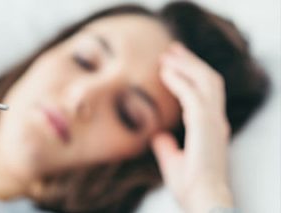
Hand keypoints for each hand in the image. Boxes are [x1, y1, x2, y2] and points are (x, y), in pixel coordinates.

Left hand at [151, 43, 233, 212]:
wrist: (203, 199)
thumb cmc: (191, 187)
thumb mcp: (174, 162)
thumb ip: (167, 147)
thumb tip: (158, 136)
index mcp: (212, 129)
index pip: (206, 93)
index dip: (191, 75)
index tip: (173, 63)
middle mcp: (216, 121)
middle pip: (209, 80)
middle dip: (191, 62)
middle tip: (172, 49)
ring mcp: (214, 121)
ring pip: (205, 81)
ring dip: (186, 65)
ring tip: (168, 55)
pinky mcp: (205, 124)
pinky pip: (193, 94)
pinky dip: (179, 80)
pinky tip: (165, 73)